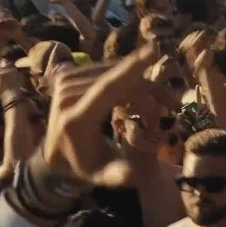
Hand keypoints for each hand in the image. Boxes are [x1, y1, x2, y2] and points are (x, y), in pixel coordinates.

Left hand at [41, 49, 156, 185]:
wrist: (55, 153)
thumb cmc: (85, 164)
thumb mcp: (102, 175)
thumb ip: (120, 175)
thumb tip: (138, 174)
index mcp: (75, 119)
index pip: (106, 88)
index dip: (131, 69)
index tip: (154, 51)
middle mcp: (66, 95)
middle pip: (118, 81)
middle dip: (148, 91)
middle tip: (169, 107)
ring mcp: (64, 82)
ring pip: (114, 73)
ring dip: (138, 85)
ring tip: (151, 108)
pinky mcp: (67, 74)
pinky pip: (105, 71)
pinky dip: (124, 80)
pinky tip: (131, 98)